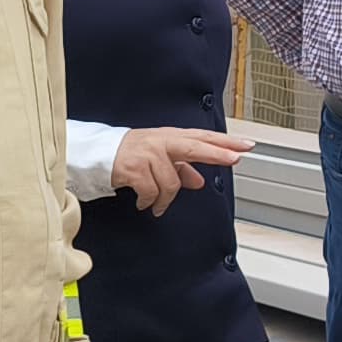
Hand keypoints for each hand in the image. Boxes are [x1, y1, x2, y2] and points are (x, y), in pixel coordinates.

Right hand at [110, 125, 247, 215]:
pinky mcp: (134, 168)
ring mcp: (147, 154)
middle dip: (217, 153)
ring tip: (157, 204)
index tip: (246, 147)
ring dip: (165, 200)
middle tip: (235, 159)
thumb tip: (199, 181)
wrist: (96, 155)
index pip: (203, 137)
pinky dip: (149, 202)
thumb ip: (180, 168)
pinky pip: (151, 192)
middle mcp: (161, 141)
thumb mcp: (158, 157)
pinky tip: (143, 202)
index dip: (225, 142)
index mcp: (170, 137)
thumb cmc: (130, 154)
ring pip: (171, 183)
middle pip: (195, 146)